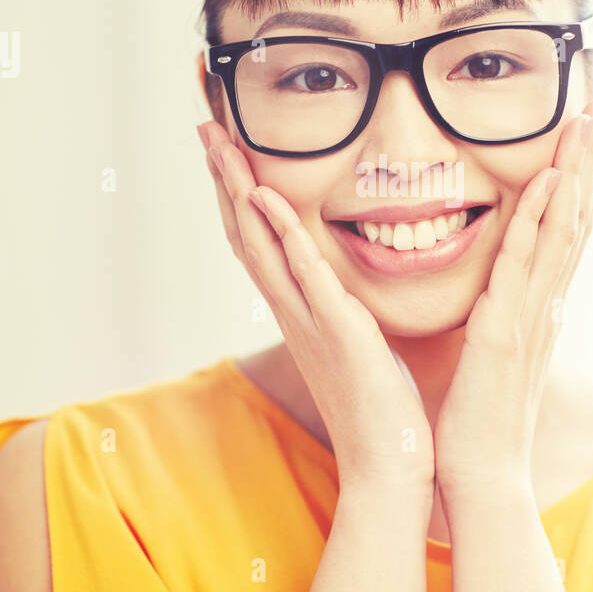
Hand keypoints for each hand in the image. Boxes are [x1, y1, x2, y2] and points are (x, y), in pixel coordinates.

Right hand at [198, 120, 434, 490]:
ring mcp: (308, 320)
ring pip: (259, 244)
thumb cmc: (381, 409)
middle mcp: (292, 312)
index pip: (258, 241)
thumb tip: (345, 289)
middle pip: (243, 232)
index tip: (225, 147)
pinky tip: (265, 195)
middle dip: (223, 176)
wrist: (389, 466)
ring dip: (236, 188)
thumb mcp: (359, 345)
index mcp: (299, 312)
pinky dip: (280, 231)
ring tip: (218, 141)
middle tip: (203, 125)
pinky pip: (302, 272)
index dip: (237, 192)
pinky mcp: (337, 329)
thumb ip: (345, 312)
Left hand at [433, 96, 592, 494]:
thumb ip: (503, 314)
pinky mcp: (504, 329)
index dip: (584, 175)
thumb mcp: (494, 352)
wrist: (481, 476)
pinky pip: (526, 262)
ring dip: (578, 169)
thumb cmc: (480, 418)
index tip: (590, 127)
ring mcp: (530, 314)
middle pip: (579, 214)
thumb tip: (502, 291)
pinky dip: (542, 217)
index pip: (568, 226)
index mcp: (540, 305)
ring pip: (564, 228)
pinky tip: (551, 179)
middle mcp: (545, 302)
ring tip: (589, 117)